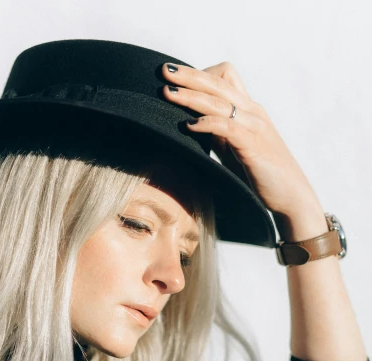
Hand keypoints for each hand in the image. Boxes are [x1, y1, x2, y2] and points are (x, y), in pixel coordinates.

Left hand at [162, 61, 319, 216]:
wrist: (292, 195)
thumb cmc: (263, 174)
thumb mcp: (236, 148)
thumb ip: (220, 134)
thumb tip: (196, 124)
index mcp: (249, 109)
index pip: (225, 76)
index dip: (201, 75)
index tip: (179, 81)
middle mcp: (253, 112)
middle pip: (218, 82)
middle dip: (189, 75)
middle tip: (164, 71)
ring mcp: (255, 127)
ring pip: (218, 101)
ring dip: (190, 96)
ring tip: (168, 94)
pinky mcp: (253, 146)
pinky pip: (226, 127)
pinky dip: (206, 123)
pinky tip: (189, 126)